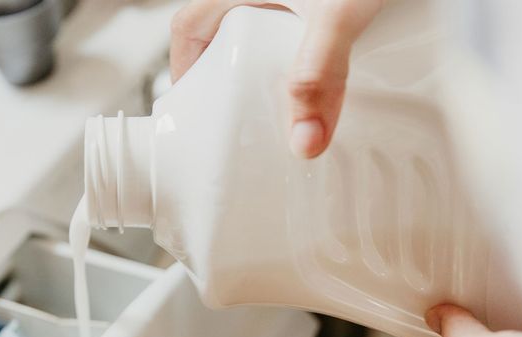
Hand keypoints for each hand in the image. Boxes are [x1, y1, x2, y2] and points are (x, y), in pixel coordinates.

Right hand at [169, 0, 382, 157]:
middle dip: (227, 68)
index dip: (186, 67)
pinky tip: (317, 57)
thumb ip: (320, 74)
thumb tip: (303, 139)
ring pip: (257, 20)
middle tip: (242, 105)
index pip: (188, 26)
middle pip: (220, 27)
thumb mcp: (335, 13)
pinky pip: (289, 14)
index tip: (196, 102)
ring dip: (264, 55)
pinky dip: (295, 39)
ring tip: (279, 90)